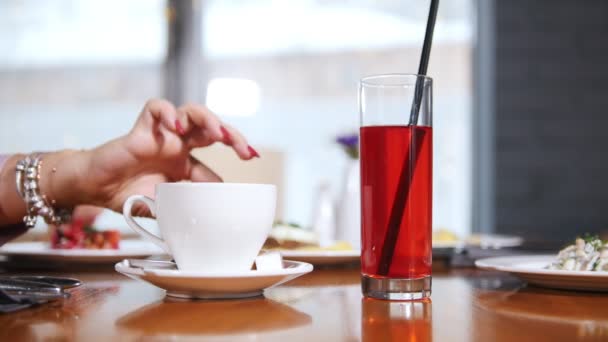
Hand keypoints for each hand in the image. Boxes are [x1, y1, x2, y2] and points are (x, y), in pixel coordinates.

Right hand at [81, 99, 258, 214]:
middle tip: (245, 151)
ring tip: (218, 134)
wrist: (94, 188)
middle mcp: (177, 144)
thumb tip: (208, 222)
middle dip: (232, 135)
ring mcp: (161, 134)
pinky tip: (177, 126)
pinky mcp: (141, 128)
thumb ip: (183, 209)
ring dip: (208, 120)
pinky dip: (168, 113)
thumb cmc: (125, 195)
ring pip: (191, 112)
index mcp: (185, 161)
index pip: (215, 153)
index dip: (234, 152)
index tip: (252, 158)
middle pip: (211, 128)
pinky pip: (155, 108)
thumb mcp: (163, 207)